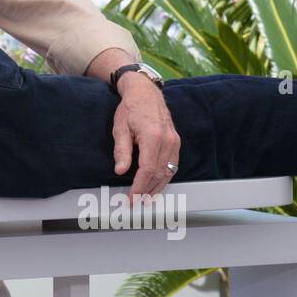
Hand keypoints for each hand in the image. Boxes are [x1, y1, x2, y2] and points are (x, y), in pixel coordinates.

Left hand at [111, 74, 180, 202]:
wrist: (146, 93)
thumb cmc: (131, 108)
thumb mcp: (120, 128)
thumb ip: (122, 151)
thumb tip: (120, 171)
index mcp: (153, 137)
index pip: (148, 170)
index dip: (139, 187)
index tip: (131, 199)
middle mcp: (168, 141)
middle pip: (160, 174)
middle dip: (147, 191)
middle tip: (136, 203)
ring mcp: (174, 142)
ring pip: (169, 172)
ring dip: (157, 187)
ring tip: (146, 199)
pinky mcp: (176, 142)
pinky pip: (173, 165)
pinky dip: (164, 177)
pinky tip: (155, 184)